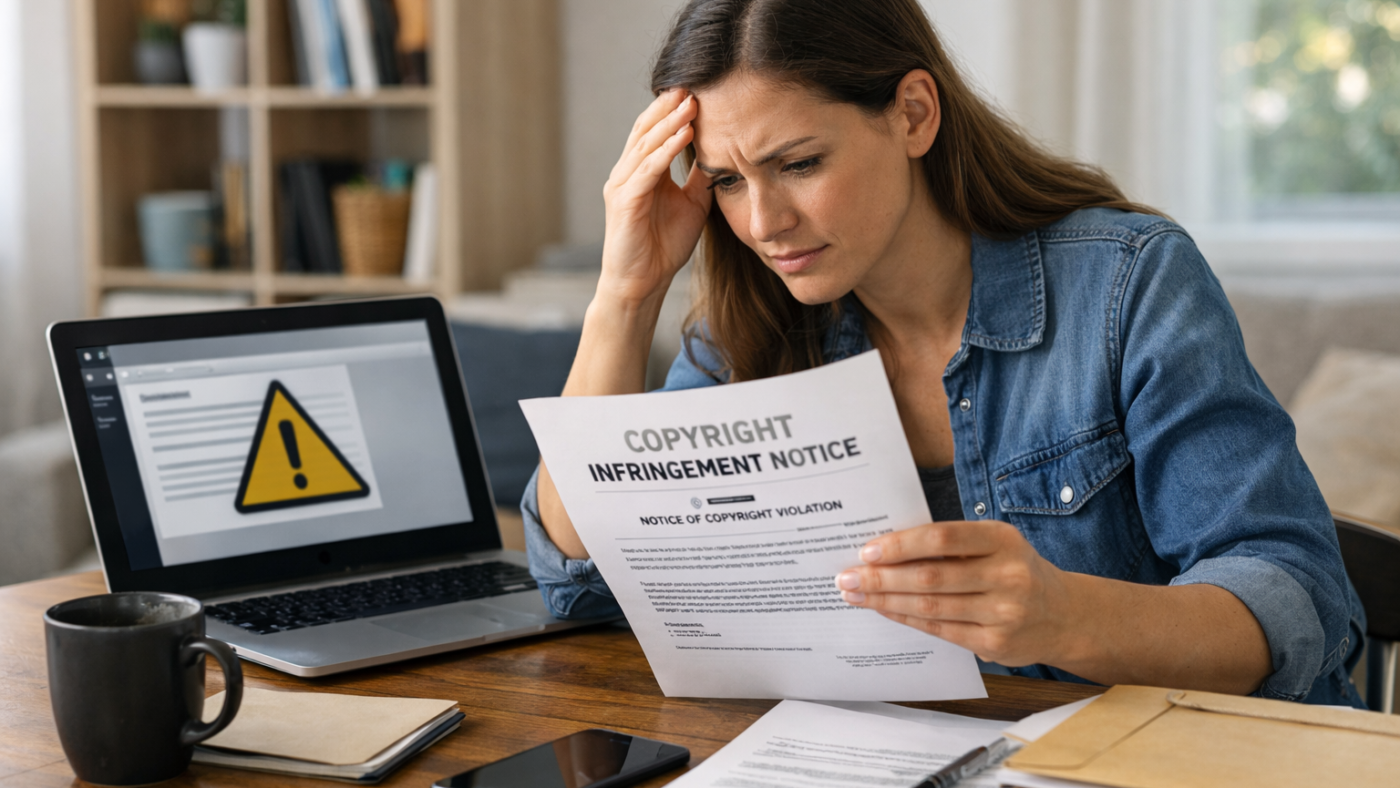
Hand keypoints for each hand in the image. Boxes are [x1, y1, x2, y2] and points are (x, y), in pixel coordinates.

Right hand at [599, 89, 712, 306]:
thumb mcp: (691, 204)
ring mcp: (622, 186)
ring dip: (670, 122)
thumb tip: (721, 153)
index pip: (653, 132)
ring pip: (646, 144)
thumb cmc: (663, 247)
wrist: (641, 284)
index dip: (672, 111)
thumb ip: (700, 178)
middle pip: (645, 130)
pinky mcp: (624, 202)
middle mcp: (626, 174)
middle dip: (668, 107)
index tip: (697, 90)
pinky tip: (684, 135)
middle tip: (691, 84)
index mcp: (640, 173)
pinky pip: (647, 169)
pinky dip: (666, 150)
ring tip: (691, 103)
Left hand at [834, 521, 1075, 666]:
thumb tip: (886, 547)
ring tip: (855, 594)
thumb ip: (952, 544)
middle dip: (881, 577)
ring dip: (885, 600)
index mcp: (1002, 539)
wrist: (1064, 615)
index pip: (942, 537)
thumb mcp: (996, 545)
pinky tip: (883, 610)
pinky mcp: (994, 643)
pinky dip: (905, 618)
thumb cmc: (1015, 571)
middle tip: (846, 576)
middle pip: (930, 576)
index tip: (867, 550)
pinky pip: (939, 630)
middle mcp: (1006, 575)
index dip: (902, 544)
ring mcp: (1003, 612)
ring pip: (930, 606)